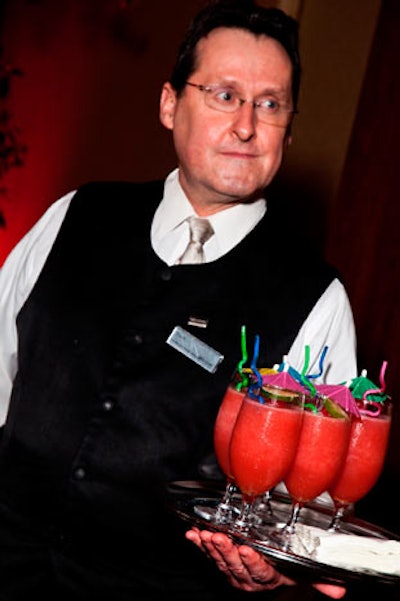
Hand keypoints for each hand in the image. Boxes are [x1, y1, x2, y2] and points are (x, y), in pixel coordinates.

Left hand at [185, 528, 346, 598]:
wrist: (270, 580)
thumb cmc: (287, 571)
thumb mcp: (303, 575)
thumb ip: (319, 581)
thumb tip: (340, 591)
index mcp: (268, 578)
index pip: (260, 571)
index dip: (253, 562)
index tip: (247, 550)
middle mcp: (249, 577)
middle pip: (236, 565)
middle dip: (227, 551)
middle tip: (220, 537)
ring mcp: (233, 570)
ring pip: (221, 560)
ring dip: (211, 547)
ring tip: (205, 534)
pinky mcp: (221, 562)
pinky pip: (208, 555)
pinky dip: (199, 545)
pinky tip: (192, 535)